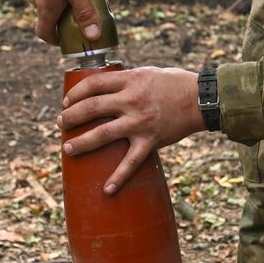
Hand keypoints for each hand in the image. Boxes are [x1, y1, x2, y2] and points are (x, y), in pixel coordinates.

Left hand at [58, 67, 204, 194]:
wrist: (202, 99)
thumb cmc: (175, 83)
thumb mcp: (147, 72)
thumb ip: (126, 80)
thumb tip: (105, 86)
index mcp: (129, 81)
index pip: (93, 84)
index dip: (75, 93)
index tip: (67, 102)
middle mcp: (131, 101)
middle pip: (91, 108)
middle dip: (71, 117)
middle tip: (61, 124)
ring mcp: (140, 122)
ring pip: (103, 134)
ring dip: (82, 143)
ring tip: (68, 149)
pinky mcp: (150, 141)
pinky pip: (131, 162)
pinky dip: (118, 177)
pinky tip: (106, 190)